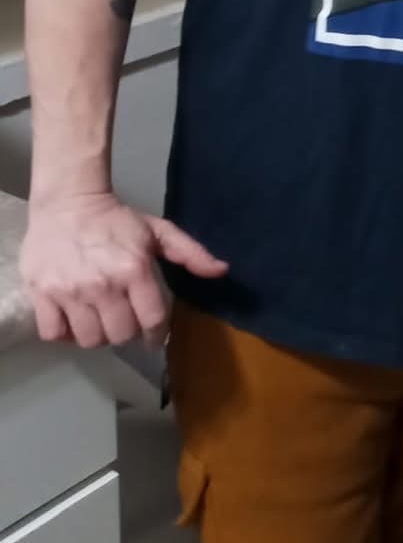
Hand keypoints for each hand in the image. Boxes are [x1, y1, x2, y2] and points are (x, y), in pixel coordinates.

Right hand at [20, 192, 227, 349]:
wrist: (68, 202)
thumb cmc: (116, 220)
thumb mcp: (158, 231)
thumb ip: (190, 253)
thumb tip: (221, 270)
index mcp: (134, 269)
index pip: (153, 319)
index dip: (157, 334)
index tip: (155, 337)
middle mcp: (103, 285)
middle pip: (120, 335)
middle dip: (127, 333)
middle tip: (124, 322)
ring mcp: (70, 292)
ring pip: (89, 340)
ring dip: (98, 335)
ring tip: (100, 321)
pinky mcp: (42, 294)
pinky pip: (54, 334)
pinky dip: (65, 334)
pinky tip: (74, 320)